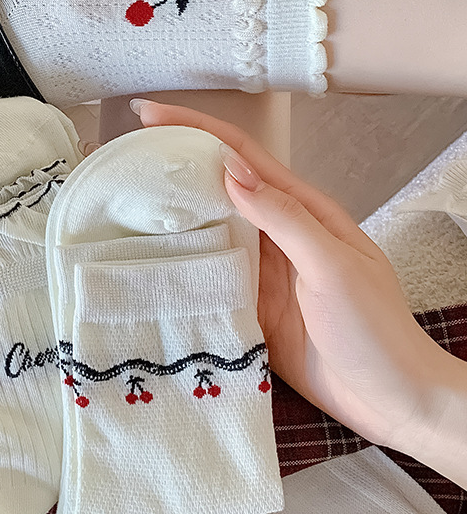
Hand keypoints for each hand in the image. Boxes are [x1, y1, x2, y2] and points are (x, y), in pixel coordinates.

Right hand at [126, 100, 456, 457]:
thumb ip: (284, 217)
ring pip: (207, 228)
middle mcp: (275, 232)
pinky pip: (208, 273)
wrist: (388, 399)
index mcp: (302, 210)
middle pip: (218, 186)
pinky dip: (180, 260)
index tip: (149, 114)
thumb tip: (229, 170)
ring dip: (171, 211)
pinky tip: (150, 257)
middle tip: (125, 157)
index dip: (196, 129)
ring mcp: (259, 269)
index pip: (242, 157)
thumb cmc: (373, 329)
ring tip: (123, 201)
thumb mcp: (333, 266)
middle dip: (175, 164)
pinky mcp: (247, 304)